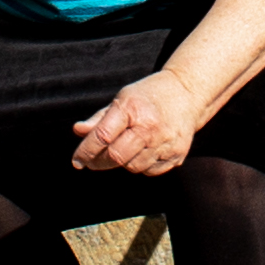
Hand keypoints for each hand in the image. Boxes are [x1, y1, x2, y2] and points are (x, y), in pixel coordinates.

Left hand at [69, 76, 201, 178]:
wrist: (187, 94)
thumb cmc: (148, 96)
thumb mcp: (122, 99)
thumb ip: (100, 119)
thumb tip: (78, 131)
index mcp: (132, 108)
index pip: (102, 136)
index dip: (86, 151)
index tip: (77, 161)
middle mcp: (150, 127)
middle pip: (116, 156)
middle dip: (99, 162)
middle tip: (92, 161)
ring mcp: (165, 142)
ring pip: (132, 167)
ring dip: (122, 162)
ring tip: (122, 149)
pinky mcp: (176, 155)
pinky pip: (149, 171)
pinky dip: (140, 165)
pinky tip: (142, 151)